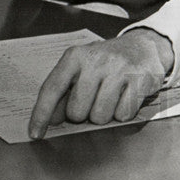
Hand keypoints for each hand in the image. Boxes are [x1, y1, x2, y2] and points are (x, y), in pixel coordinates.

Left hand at [28, 28, 173, 138]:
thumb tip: (51, 119)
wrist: (143, 46)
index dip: (41, 114)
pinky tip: (125, 97)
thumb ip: (64, 90)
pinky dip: (123, 113)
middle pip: (76, 112)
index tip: (35, 133)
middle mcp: (97, 60)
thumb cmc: (106, 62)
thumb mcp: (81, 67)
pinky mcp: (140, 80)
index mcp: (76, 56)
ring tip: (111, 97)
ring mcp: (120, 69)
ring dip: (104, 115)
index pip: (52, 88)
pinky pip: (123, 115)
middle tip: (94, 99)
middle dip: (83, 114)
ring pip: (99, 117)